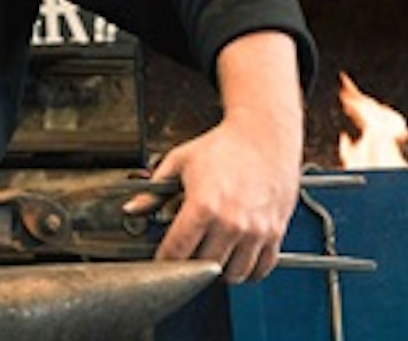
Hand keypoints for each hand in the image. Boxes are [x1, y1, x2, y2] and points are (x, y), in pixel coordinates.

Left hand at [130, 109, 300, 282]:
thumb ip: (154, 190)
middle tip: (188, 254)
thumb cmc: (224, 145)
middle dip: (191, 264)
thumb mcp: (180, 161)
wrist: (264, 134)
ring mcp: (255, 230)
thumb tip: (132, 208)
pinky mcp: (274, 232)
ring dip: (220, 272)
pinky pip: (261, 268)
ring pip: (233, 274)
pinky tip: (239, 259)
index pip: (177, 251)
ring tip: (213, 257)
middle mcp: (230, 222)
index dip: (165, 258)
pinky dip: (249, 271)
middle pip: (203, 266)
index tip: (164, 258)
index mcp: (203, 206)